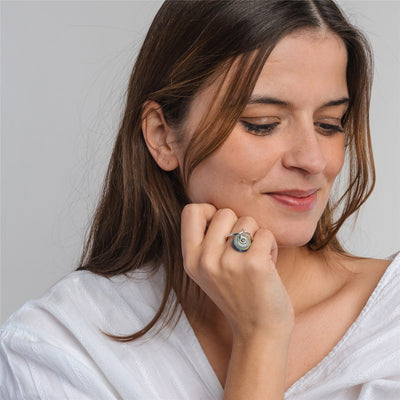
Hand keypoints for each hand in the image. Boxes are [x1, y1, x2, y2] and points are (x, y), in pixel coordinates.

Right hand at [181, 203, 293, 339]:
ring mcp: (228, 263)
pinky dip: (271, 246)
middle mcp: (205, 260)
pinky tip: (268, 265)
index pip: (190, 210)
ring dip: (257, 236)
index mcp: (190, 260)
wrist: (258, 330)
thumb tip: (215, 208)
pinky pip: (266, 233)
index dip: (210, 212)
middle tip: (243, 250)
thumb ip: (206, 241)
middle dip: (239, 226)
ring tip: (255, 259)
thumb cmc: (237, 294)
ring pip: (247, 220)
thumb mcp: (208, 270)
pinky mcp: (254, 265)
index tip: (223, 230)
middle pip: (224, 212)